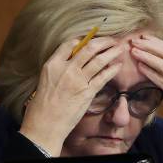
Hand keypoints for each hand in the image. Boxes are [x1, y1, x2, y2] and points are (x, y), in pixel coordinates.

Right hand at [20, 37, 124, 155]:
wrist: (45, 124)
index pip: (70, 44)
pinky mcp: (87, 92)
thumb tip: (73, 61)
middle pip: (88, 48)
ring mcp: (78, 80)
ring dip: (111, 52)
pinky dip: (112, 69)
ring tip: (119, 48)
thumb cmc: (43, 105)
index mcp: (52, 64)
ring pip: (99, 60)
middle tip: (112, 40)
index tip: (93, 38)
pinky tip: (118, 65)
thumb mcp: (46, 80)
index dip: (84, 39)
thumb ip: (59, 69)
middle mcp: (66, 69)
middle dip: (103, 41)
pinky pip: (103, 77)